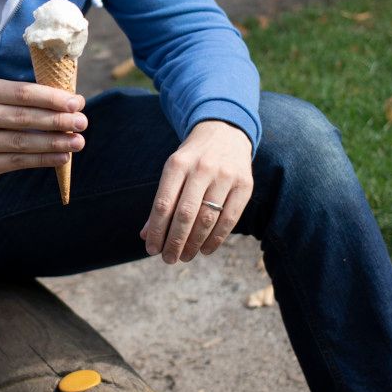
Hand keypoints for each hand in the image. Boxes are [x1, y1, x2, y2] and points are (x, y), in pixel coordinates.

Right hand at [0, 78, 85, 183]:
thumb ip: (26, 99)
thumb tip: (71, 103)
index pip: (22, 93)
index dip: (51, 98)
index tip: (77, 103)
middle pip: (24, 118)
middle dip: (57, 120)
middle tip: (82, 122)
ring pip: (22, 142)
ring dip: (54, 143)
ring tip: (78, 142)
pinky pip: (17, 162)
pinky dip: (43, 160)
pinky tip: (62, 157)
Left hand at [140, 119, 252, 263]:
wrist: (226, 132)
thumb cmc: (192, 159)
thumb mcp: (173, 171)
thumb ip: (162, 201)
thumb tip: (146, 235)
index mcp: (178, 164)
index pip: (163, 204)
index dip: (157, 230)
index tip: (151, 249)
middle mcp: (202, 168)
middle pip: (185, 214)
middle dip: (175, 241)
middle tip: (168, 259)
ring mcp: (225, 176)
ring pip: (208, 218)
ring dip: (194, 243)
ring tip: (185, 256)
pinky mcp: (245, 185)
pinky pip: (230, 219)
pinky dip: (216, 239)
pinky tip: (205, 249)